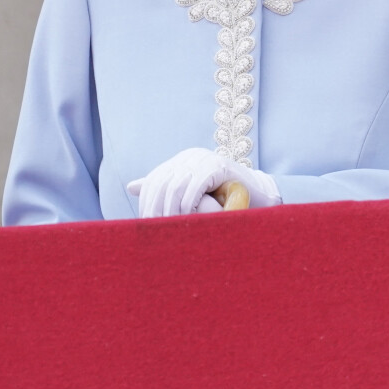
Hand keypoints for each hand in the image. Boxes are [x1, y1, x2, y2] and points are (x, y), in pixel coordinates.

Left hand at [127, 147, 280, 216]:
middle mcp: (190, 156)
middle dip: (156, 210)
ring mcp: (204, 159)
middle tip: (155, 232)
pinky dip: (189, 204)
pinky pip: (196, 186)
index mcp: (181, 160)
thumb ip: (164, 188)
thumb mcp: (190, 193)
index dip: (147, 203)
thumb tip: (131, 186)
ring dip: (171, 211)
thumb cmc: (222, 198)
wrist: (257, 196)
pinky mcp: (218, 166)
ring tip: (171, 230)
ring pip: (176, 186)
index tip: (146, 227)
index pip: (155, 180)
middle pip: (162, 183)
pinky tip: (189, 219)